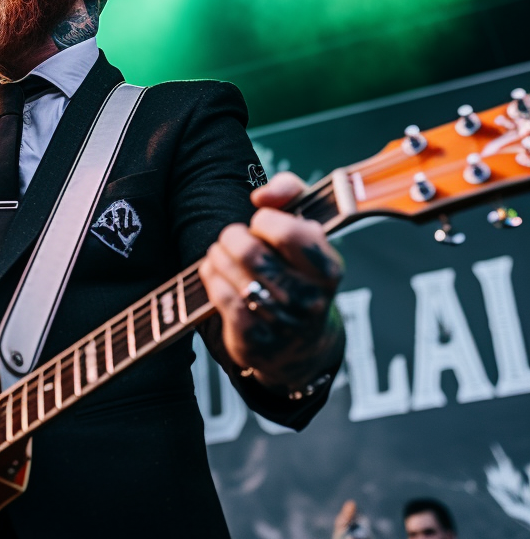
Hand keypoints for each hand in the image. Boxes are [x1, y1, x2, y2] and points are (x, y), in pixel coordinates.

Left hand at [198, 171, 343, 388]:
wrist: (299, 346)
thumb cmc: (298, 272)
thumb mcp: (306, 228)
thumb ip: (290, 192)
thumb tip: (261, 196)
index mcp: (327, 269)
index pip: (288, 232)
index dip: (265, 220)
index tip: (262, 225)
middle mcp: (308, 298)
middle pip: (248, 251)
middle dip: (233, 237)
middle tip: (235, 240)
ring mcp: (280, 322)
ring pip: (228, 268)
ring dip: (218, 254)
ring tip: (224, 254)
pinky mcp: (252, 338)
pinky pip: (217, 292)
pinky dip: (211, 275)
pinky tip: (218, 274)